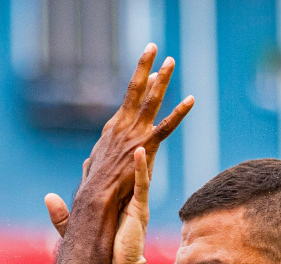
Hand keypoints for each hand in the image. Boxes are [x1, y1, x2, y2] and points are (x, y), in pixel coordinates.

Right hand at [46, 44, 193, 221]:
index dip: (140, 84)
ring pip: (150, 100)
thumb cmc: (93, 190)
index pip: (128, 101)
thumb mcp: (92, 170)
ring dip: (161, 79)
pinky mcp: (145, 146)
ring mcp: (134, 134)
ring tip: (171, 61)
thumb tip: (89, 163)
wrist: (95, 199)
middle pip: (135, 90)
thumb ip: (93, 163)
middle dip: (144, 66)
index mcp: (112, 130)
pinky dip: (179, 112)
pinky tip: (191, 100)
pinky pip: (167, 126)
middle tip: (153, 46)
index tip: (149, 72)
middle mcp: (122, 126)